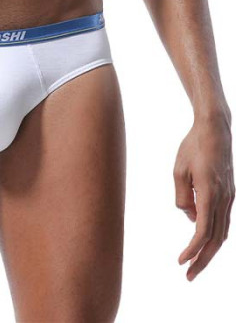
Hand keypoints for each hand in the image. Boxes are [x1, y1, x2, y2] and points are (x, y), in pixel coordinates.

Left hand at [174, 112, 233, 279]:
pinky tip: (202, 242)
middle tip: (188, 277)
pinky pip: (222, 221)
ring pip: (221, 233)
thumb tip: (189, 218)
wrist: (214, 131)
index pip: (202, 230)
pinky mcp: (229, 195)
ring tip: (193, 264)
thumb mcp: (178, 170)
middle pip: (215, 238)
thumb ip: (181, 197)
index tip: (180, 261)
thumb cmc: (192, 147)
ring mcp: (229, 197)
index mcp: (210, 193)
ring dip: (208, 251)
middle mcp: (224, 199)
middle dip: (202, 260)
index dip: (192, 249)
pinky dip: (213, 235)